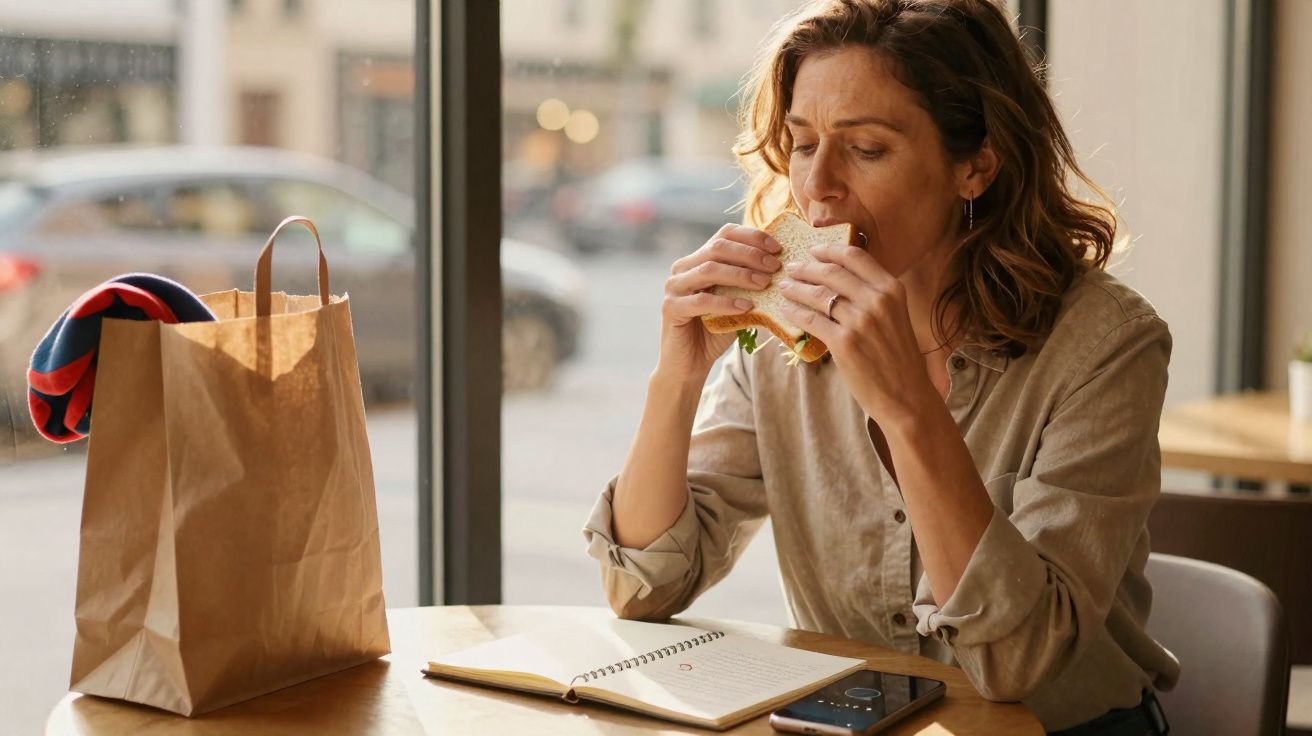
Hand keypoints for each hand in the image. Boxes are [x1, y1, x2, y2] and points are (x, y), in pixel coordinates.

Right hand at [656, 224, 782, 383]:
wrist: (690, 363)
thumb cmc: (715, 331)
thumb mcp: (738, 302)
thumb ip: (750, 284)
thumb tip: (784, 268)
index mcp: (698, 259)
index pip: (725, 234)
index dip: (752, 237)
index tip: (777, 248)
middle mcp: (683, 267)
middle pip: (718, 247)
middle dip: (751, 254)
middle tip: (775, 266)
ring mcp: (674, 286)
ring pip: (710, 269)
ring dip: (741, 275)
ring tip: (765, 284)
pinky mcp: (671, 308)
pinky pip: (702, 301)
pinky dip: (727, 302)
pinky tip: (747, 307)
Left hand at [777, 243, 937, 425]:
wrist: (907, 396)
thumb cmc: (899, 359)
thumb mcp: (896, 316)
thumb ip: (873, 296)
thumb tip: (838, 281)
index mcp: (892, 289)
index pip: (855, 256)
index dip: (829, 250)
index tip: (813, 250)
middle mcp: (877, 300)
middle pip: (831, 271)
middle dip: (806, 268)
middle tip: (792, 268)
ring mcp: (860, 321)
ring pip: (818, 294)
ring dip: (796, 288)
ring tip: (784, 287)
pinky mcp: (844, 343)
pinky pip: (810, 320)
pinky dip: (794, 312)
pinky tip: (785, 309)